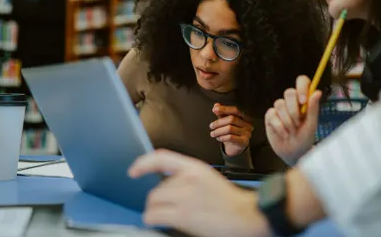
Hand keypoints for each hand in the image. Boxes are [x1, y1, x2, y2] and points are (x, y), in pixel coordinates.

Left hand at [128, 149, 270, 236]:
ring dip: (156, 210)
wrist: (247, 216)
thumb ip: (188, 177)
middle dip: (159, 200)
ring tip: (167, 215)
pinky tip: (158, 221)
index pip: (162, 158)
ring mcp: (185, 197)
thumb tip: (166, 184)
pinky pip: (154, 215)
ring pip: (153, 202)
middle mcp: (188, 179)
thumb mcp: (209, 178)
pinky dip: (152, 218)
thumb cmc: (230, 202)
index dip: (144, 163)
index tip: (133, 171)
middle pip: (157, 188)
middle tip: (169, 208)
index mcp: (196, 168)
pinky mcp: (183, 215)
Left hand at [210, 104, 253, 155]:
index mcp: (243, 117)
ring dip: (218, 131)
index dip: (224, 109)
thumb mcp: (225, 122)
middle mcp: (247, 123)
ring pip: (230, 128)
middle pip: (231, 119)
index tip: (215, 110)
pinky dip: (222, 137)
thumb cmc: (231, 133)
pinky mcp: (244, 141)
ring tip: (213, 133)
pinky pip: (231, 137)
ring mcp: (247, 132)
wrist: (235, 147)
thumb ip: (221, 114)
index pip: (234, 110)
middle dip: (219, 122)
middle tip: (211, 126)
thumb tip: (216, 105)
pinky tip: (218, 138)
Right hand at [265, 76, 321, 165]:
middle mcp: (291, 101)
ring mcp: (279, 108)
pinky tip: (283, 133)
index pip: (302, 81)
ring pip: (280, 103)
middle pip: (289, 92)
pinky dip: (279, 126)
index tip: (303, 101)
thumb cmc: (305, 138)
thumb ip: (313, 108)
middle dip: (293, 109)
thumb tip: (317, 92)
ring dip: (287, 121)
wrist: (293, 153)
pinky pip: (272, 114)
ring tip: (291, 131)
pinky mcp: (270, 115)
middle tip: (298, 122)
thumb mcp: (311, 124)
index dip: (301, 87)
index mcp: (304, 100)